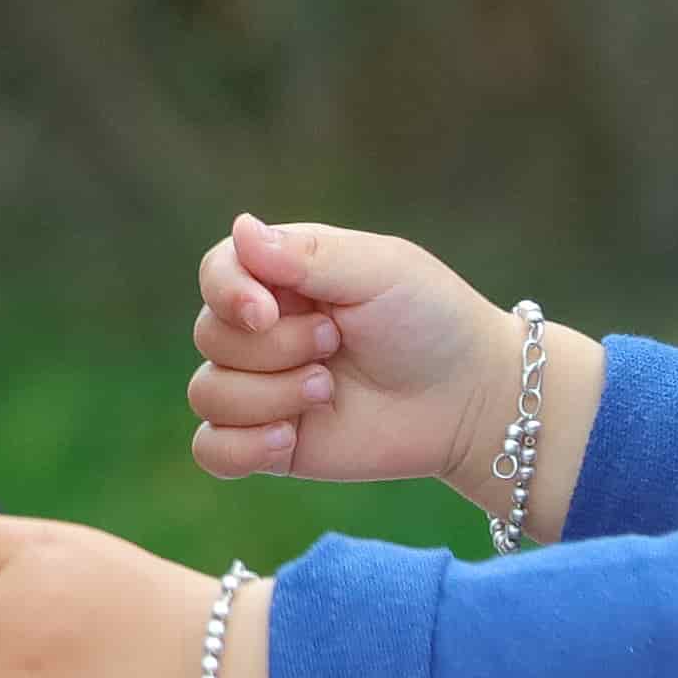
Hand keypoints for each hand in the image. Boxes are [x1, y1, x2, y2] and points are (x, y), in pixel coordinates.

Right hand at [188, 214, 521, 500]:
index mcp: (284, 276)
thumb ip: (308, 255)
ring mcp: (263, 388)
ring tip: (326, 390)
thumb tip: (240, 228)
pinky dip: (240, 447)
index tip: (266, 312)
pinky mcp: (271, 443)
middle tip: (335, 344)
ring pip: (207, 393)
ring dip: (267, 395)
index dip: (227, 292)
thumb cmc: (432, 320)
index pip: (216, 270)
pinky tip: (289, 439)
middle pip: (210, 335)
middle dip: (273, 348)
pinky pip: (212, 449)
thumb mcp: (380, 271)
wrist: (471, 399)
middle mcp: (264, 330)